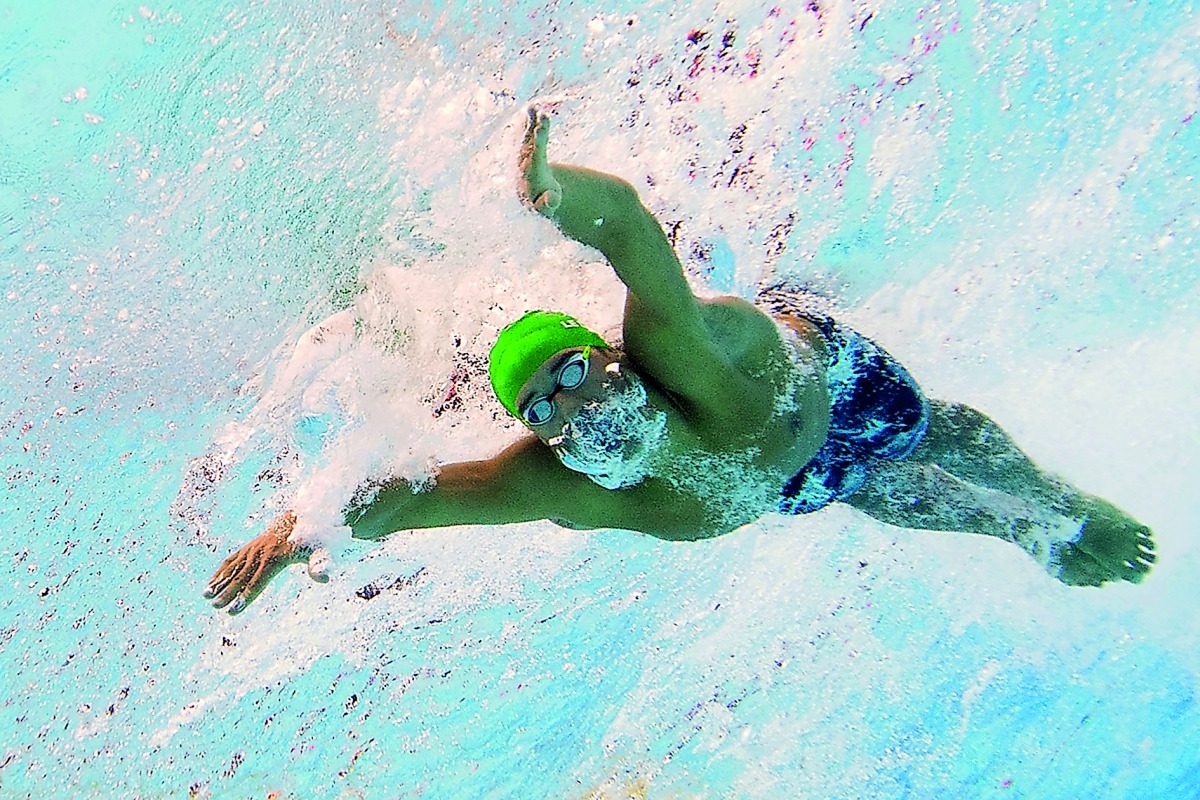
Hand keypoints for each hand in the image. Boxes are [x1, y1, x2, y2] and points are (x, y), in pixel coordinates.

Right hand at [204, 511, 329, 614]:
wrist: (308, 514)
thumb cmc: (317, 538)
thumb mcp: (323, 551)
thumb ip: (321, 564)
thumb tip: (324, 578)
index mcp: (278, 556)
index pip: (259, 580)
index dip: (246, 596)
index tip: (233, 610)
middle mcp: (263, 551)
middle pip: (243, 574)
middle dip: (229, 591)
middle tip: (216, 606)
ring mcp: (255, 547)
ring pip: (234, 566)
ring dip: (220, 581)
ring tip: (206, 596)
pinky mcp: (252, 546)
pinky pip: (233, 559)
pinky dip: (222, 571)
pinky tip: (212, 583)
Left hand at [518, 106, 561, 216]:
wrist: (529, 193)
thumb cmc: (542, 200)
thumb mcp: (547, 206)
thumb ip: (548, 204)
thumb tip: (552, 201)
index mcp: (532, 174)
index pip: (536, 156)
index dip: (539, 142)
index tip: (540, 130)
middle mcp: (525, 162)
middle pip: (532, 143)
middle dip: (537, 131)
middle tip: (542, 117)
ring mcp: (524, 153)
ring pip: (528, 135)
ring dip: (531, 122)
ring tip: (534, 107)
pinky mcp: (527, 147)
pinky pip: (528, 132)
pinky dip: (530, 120)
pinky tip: (532, 108)